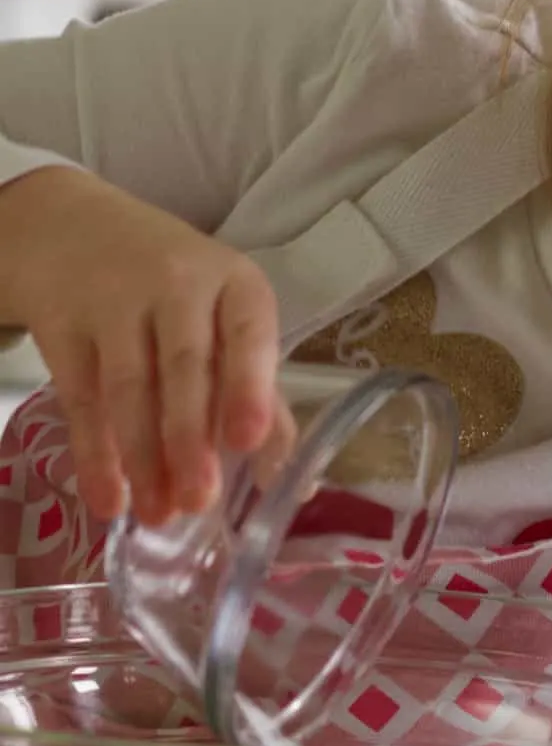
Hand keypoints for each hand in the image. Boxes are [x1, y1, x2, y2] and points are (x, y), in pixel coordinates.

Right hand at [0, 167, 280, 523]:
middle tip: (199, 501)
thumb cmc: (180, 292)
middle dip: (189, 439)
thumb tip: (295, 482)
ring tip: (158, 514)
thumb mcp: (228, 320)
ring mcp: (114, 300)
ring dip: (144, 457)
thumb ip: (260, 393)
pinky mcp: (63, 324)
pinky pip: (81, 397)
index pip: (247, 334)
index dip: (248, 388)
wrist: (77, 230)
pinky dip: (94, 454)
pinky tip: (108, 499)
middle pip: (184, 367)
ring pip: (129, 387)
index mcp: (236, 285)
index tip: (248, 441)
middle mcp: (178, 284)